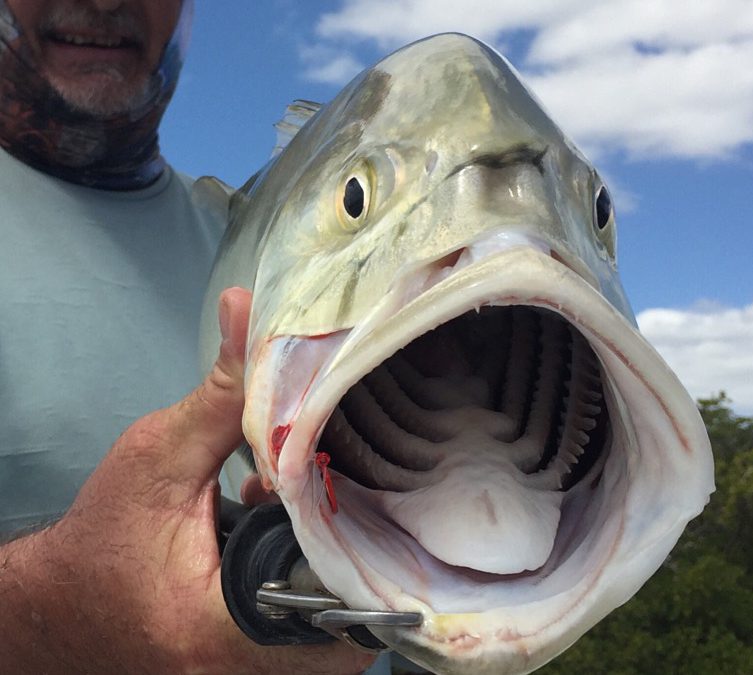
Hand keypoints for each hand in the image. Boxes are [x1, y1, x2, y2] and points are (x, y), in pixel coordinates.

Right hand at [0, 288, 373, 673]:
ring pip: (340, 632)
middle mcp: (246, 669)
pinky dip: (323, 582)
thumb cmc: (102, 538)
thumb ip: (220, 395)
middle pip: (352, 622)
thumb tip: (252, 312)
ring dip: (344, 566)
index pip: (337, 609)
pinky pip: (317, 632)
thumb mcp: (158, 458)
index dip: (367, 549)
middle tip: (364, 494)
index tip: (373, 493)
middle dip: (363, 553)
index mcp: (222, 630)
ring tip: (331, 506)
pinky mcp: (259, 662)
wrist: (63, 604)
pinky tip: (304, 528)